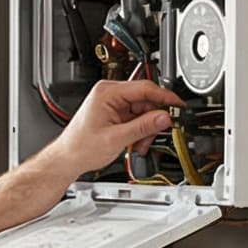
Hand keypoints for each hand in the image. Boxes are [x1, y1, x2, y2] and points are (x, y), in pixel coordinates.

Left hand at [52, 78, 182, 179]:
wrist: (67, 159)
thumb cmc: (80, 147)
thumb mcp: (116, 138)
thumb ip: (143, 127)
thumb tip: (164, 117)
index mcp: (107, 93)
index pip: (144, 88)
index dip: (165, 97)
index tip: (179, 106)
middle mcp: (110, 94)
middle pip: (146, 101)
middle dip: (153, 121)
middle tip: (155, 135)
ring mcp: (113, 103)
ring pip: (144, 111)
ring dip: (146, 130)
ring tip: (138, 145)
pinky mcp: (115, 113)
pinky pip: (137, 118)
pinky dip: (140, 132)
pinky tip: (134, 143)